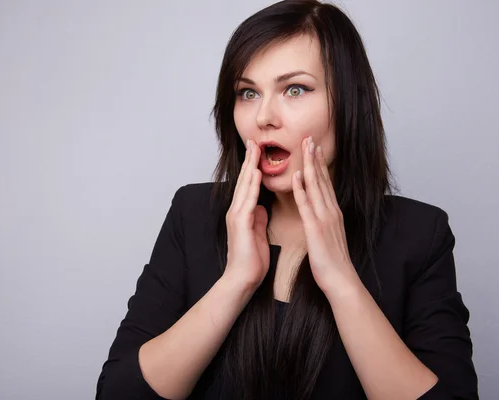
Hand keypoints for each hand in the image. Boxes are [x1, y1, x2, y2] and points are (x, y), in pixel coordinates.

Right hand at [223, 139, 269, 288]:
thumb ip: (258, 218)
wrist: (242, 279)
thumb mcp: (258, 233)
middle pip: (244, 180)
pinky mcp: (240, 223)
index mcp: (243, 212)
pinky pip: (247, 200)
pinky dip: (252, 185)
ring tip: (255, 148)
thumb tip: (262, 207)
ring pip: (244, 185)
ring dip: (250, 166)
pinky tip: (256, 173)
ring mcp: (237, 216)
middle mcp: (237, 210)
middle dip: (249, 159)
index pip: (249, 184)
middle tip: (254, 140)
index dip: (253, 166)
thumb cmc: (251, 260)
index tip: (258, 150)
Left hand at [291, 136, 358, 294]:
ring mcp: (325, 218)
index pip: (325, 183)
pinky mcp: (316, 228)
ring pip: (316, 186)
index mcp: (332, 213)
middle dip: (315, 157)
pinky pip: (308, 205)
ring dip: (310, 165)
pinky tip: (298, 176)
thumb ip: (323, 221)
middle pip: (322, 179)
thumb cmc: (332, 261)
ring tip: (305, 147)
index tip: (314, 148)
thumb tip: (318, 213)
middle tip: (309, 137)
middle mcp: (331, 211)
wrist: (341, 280)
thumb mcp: (328, 236)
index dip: (319, 164)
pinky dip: (303, 189)